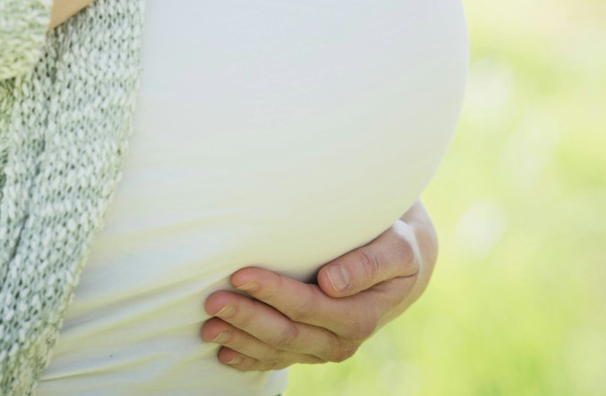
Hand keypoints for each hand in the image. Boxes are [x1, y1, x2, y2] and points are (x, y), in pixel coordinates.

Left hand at [201, 199, 436, 370]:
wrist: (398, 265)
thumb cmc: (393, 246)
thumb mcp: (395, 250)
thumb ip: (368, 263)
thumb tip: (332, 282)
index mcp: (360, 316)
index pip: (309, 307)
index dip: (274, 292)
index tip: (241, 274)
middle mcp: (340, 340)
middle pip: (286, 333)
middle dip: (247, 318)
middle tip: (212, 300)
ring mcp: (322, 348)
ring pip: (276, 349)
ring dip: (241, 339)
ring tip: (208, 326)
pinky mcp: (308, 347)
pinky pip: (277, 359)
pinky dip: (249, 357)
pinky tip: (224, 351)